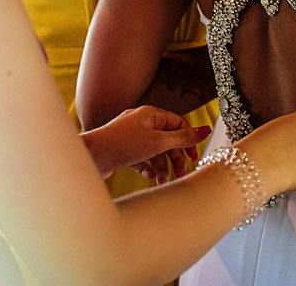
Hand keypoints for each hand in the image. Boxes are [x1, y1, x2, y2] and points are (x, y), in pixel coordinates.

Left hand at [81, 105, 211, 183]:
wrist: (90, 157)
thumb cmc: (121, 144)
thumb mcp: (158, 142)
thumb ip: (183, 139)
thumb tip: (204, 130)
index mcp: (150, 114)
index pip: (177, 123)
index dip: (188, 139)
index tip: (194, 156)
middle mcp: (141, 124)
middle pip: (167, 140)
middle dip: (175, 158)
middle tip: (180, 173)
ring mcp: (131, 138)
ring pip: (154, 152)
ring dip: (162, 167)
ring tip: (163, 181)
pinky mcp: (123, 152)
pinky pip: (142, 160)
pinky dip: (148, 168)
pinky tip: (149, 176)